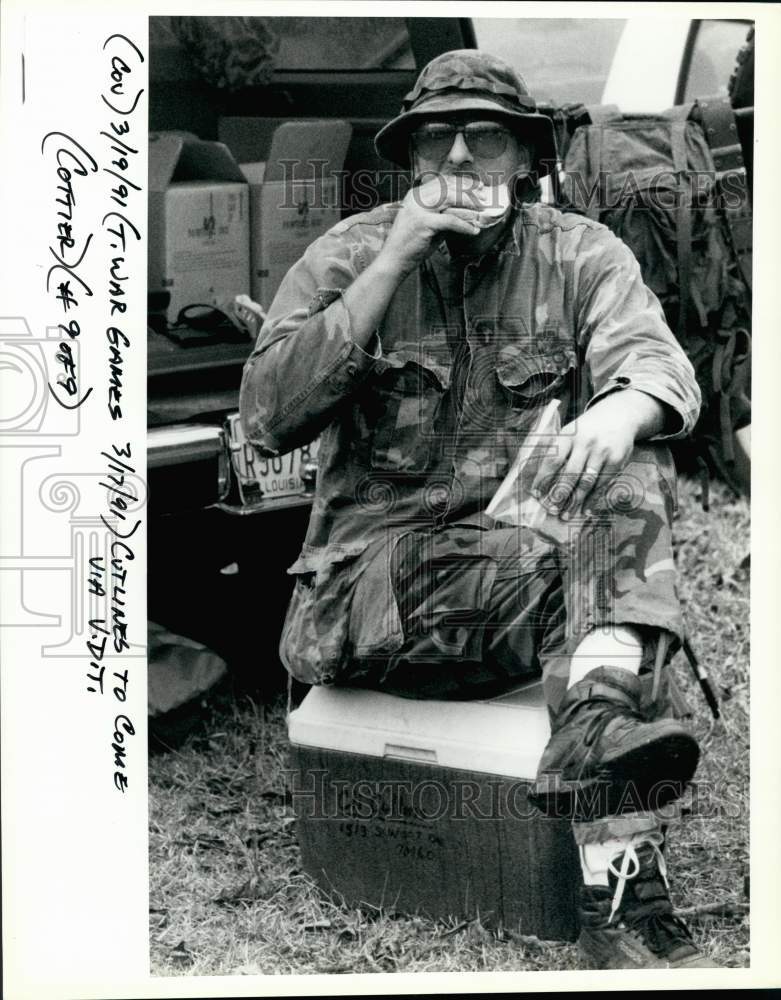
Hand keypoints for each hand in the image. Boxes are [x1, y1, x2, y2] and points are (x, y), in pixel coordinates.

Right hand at [379, 175, 482, 276]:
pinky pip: (450, 220)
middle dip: (468, 189)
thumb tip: (466, 211)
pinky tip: (474, 230)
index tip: (476, 186)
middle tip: (483, 196)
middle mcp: (415, 198)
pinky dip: (464, 225)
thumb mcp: (429, 224)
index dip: (461, 182)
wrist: (394, 260)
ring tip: (481, 210)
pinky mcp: (423, 223)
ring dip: (468, 203)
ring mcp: (418, 209)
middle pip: (447, 186)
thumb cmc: (411, 245)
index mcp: (415, 195)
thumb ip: (443, 215)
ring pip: (449, 198)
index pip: (442, 181)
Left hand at [533, 389, 665, 518]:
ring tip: (565, 515)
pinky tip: (585, 510)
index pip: (553, 460)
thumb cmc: (587, 429)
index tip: (536, 494)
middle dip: (559, 494)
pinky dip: (593, 500)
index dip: (544, 479)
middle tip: (551, 509)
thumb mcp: (571, 431)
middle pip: (570, 474)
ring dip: (574, 501)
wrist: (620, 415)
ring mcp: (602, 452)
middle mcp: (585, 443)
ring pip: (586, 482)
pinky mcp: (616, 460)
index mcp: (569, 435)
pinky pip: (602, 484)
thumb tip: (541, 479)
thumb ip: (557, 450)